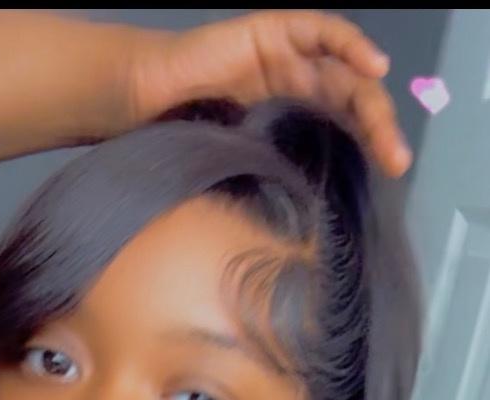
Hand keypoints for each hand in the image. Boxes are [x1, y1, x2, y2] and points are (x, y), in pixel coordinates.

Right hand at [128, 10, 412, 178]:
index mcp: (287, 109)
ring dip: (372, 99)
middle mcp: (293, 79)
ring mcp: (284, 53)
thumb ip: (265, 178)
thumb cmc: (176, 136)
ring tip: (388, 132)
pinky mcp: (271, 30)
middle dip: (379, 129)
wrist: (139, 100)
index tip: (389, 175)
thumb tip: (295, 231)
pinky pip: (321, 31)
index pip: (341, 122)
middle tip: (397, 162)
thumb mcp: (233, 164)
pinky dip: (350, 45)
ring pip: (344, 69)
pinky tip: (372, 67)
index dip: (369, 142)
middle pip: (351, 98)